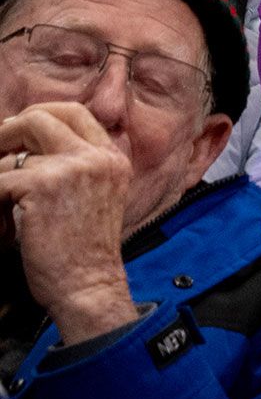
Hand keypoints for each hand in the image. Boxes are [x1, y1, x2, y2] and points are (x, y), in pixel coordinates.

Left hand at [0, 104, 140, 342]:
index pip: (74, 113)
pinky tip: (0, 216)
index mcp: (112, 158)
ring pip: (16, 149)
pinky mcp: (43, 184)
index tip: (18, 134)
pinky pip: (0, 178)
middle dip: (11, 130)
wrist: (87, 285)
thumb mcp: (97, 198)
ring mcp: (72, 166)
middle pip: (44, 116)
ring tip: (0, 195)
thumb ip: (77, 169)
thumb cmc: (83, 252)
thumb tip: (29, 151)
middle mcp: (97, 156)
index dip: (41, 117)